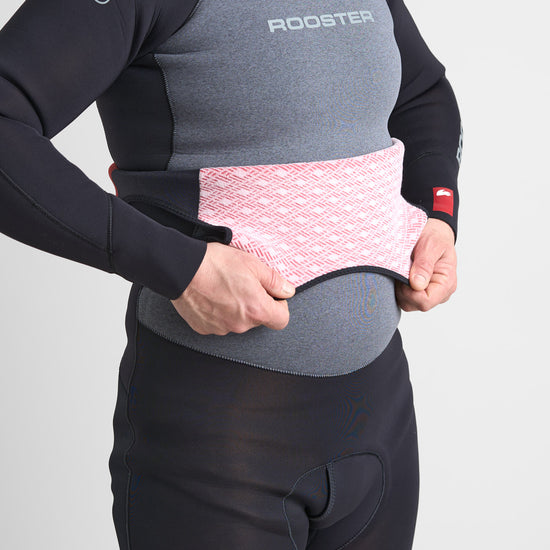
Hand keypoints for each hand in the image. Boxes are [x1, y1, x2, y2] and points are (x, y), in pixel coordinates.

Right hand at [171, 242, 294, 334]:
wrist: (181, 268)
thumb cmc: (216, 264)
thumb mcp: (253, 264)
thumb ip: (275, 281)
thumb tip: (287, 291)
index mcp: (256, 310)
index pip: (281, 320)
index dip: (280, 307)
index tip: (271, 295)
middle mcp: (240, 324)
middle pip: (258, 319)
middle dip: (255, 304)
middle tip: (243, 283)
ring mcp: (221, 328)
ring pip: (238, 321)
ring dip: (236, 308)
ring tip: (224, 287)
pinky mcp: (204, 328)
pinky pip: (219, 322)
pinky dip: (218, 312)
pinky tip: (211, 295)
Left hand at [395, 218, 456, 311]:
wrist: (432, 232)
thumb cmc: (434, 237)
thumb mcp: (430, 245)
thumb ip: (424, 265)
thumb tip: (417, 285)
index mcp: (446, 284)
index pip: (425, 302)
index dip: (410, 292)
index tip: (403, 276)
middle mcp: (439, 293)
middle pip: (413, 304)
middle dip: (402, 290)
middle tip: (400, 270)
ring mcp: (428, 293)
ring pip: (406, 303)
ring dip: (399, 288)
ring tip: (401, 270)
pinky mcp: (417, 292)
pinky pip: (403, 297)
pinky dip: (397, 287)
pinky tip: (399, 274)